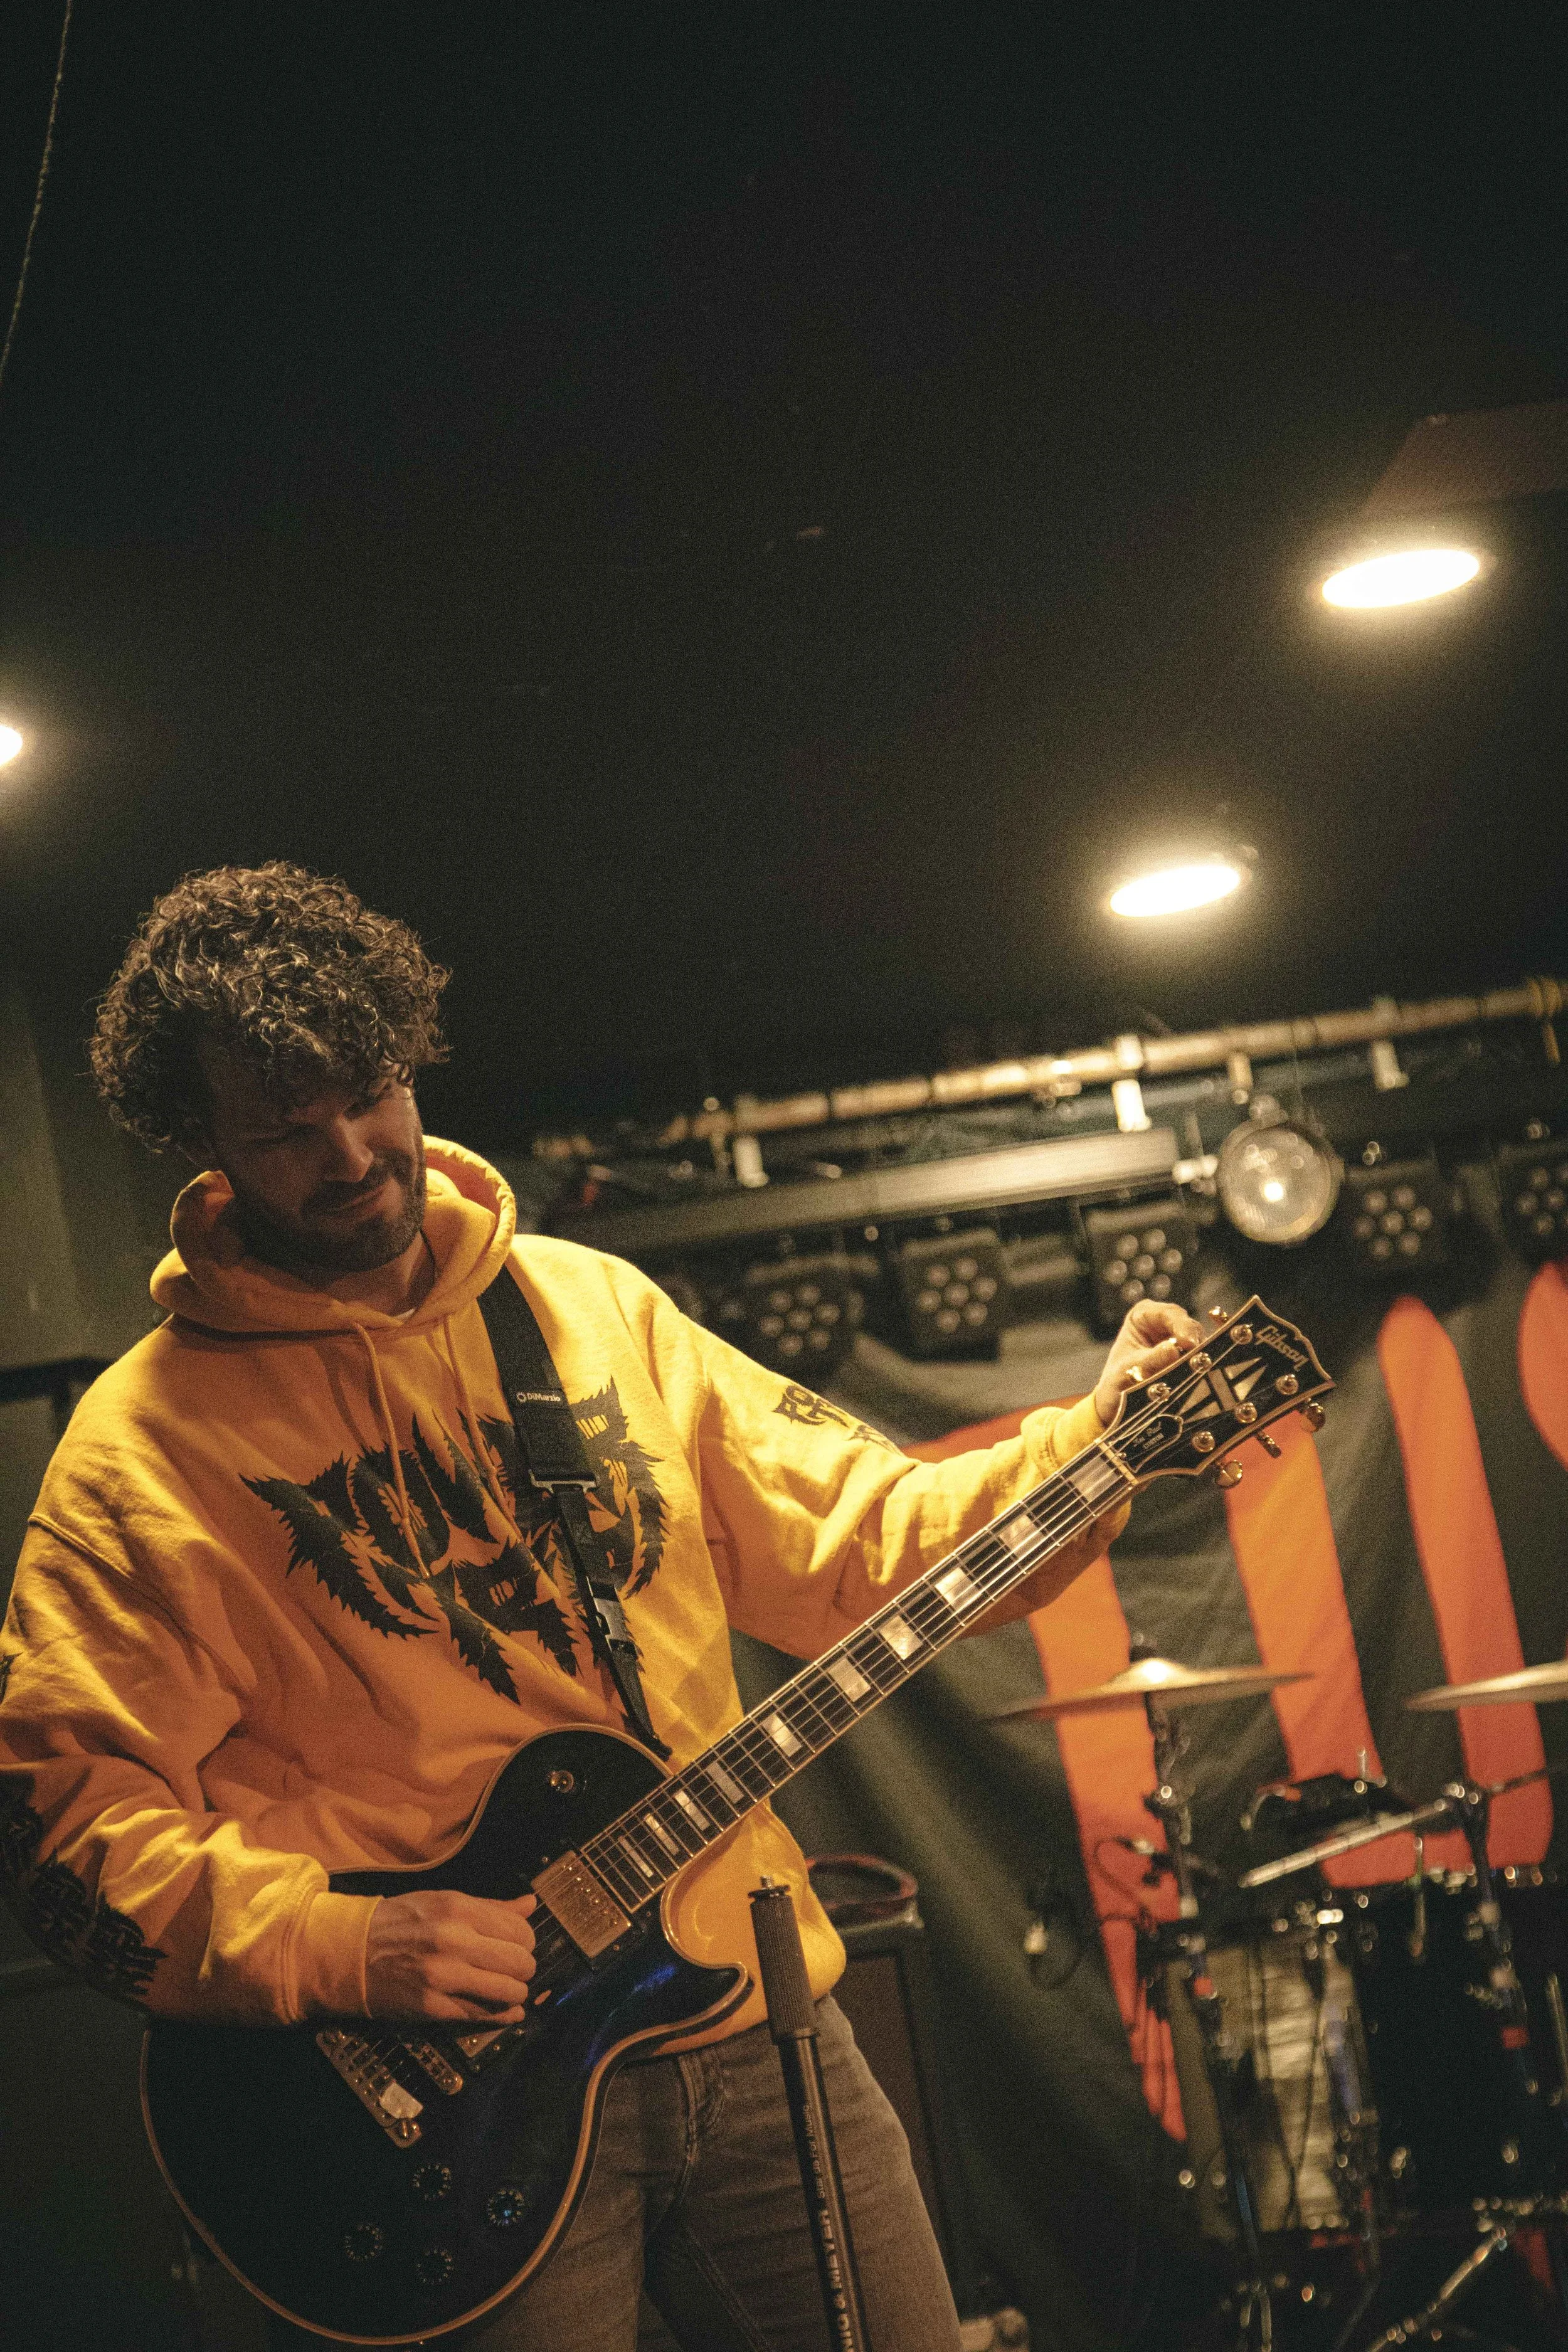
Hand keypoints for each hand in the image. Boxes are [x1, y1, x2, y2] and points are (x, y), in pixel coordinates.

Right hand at [363, 1889, 536, 2022]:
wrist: (350, 1952)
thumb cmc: (399, 1923)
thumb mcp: (442, 1901)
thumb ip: (490, 1906)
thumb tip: (530, 1905)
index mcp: (458, 1909)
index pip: (519, 1930)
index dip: (525, 1941)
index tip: (517, 1945)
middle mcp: (454, 1941)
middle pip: (520, 1962)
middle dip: (523, 1968)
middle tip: (514, 1969)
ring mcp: (443, 1977)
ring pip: (509, 1992)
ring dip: (514, 1993)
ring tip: (506, 1989)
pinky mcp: (432, 2007)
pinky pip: (482, 2015)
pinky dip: (501, 2016)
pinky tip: (506, 2012)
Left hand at [1092, 1298, 1204, 1426]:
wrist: (1117, 1403)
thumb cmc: (1117, 1382)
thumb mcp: (1129, 1371)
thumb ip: (1150, 1360)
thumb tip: (1172, 1350)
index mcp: (1142, 1315)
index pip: (1167, 1313)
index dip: (1181, 1325)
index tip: (1189, 1342)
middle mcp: (1163, 1323)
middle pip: (1188, 1327)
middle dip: (1194, 1343)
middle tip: (1200, 1360)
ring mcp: (1178, 1340)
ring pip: (1198, 1343)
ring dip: (1200, 1357)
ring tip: (1200, 1371)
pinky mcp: (1188, 1357)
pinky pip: (1201, 1358)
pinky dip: (1201, 1367)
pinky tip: (1201, 1377)